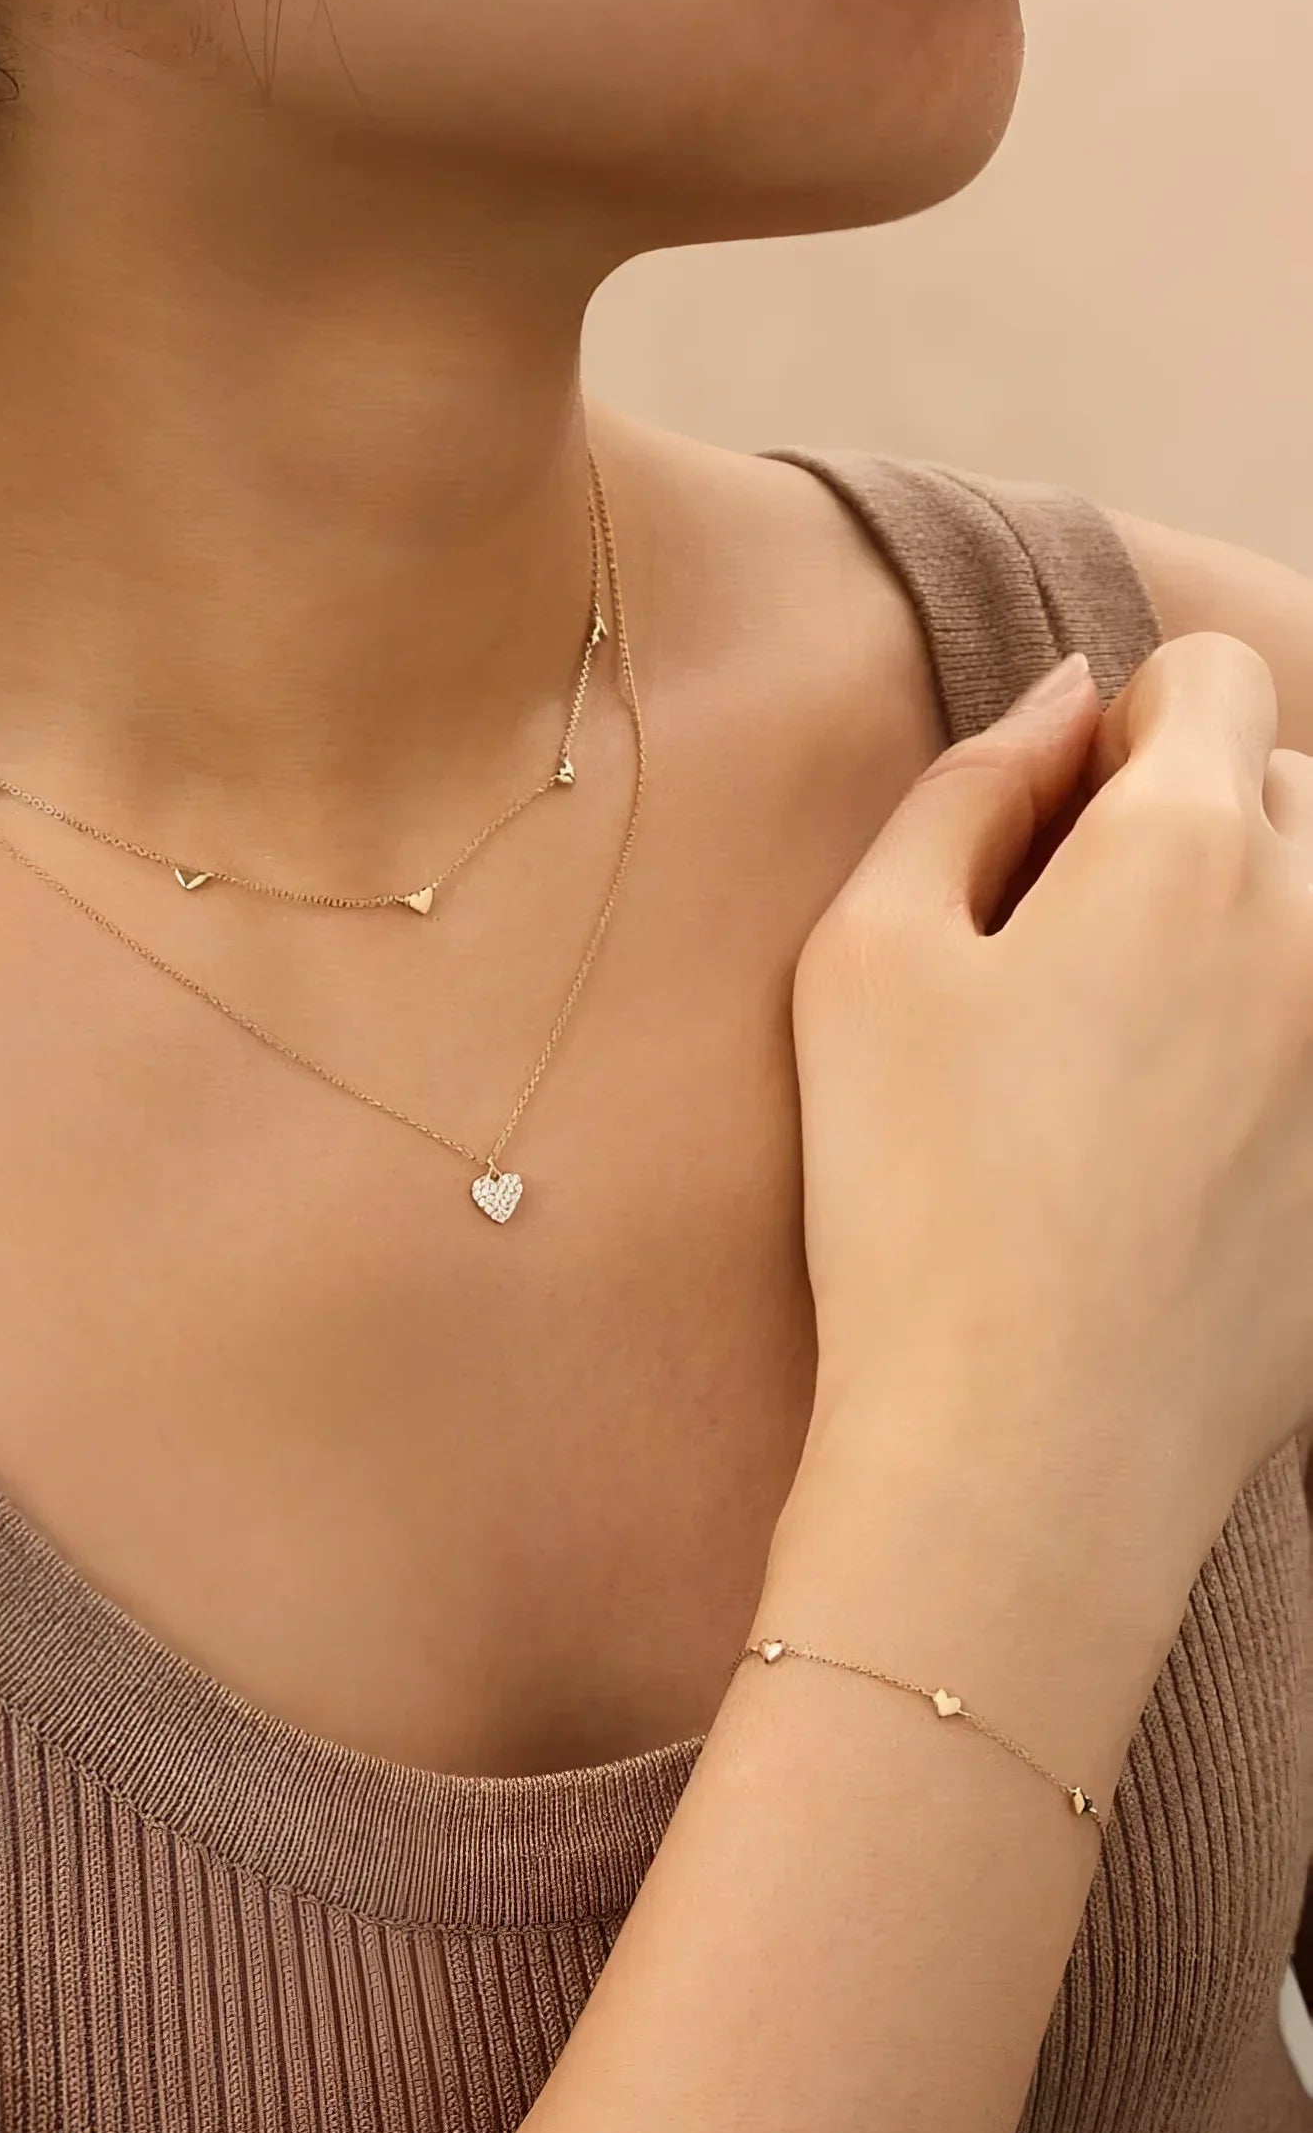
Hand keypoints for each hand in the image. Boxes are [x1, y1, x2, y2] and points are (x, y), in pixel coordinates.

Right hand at [790, 634, 1312, 1563]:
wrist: (1029, 1452)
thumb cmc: (919, 1206)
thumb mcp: (863, 963)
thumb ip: (964, 789)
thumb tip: (1063, 699)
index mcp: (1189, 852)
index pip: (1206, 680)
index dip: (1116, 737)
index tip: (1051, 842)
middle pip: (1290, 790)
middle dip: (1196, 830)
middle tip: (1077, 967)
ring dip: (1258, 939)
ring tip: (1146, 1062)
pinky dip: (1281, 1062)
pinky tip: (1187, 1163)